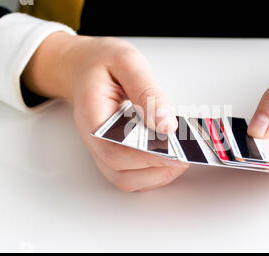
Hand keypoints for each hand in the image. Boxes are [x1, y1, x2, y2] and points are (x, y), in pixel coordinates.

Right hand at [23, 33, 188, 191]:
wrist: (83, 65)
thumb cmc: (102, 63)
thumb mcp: (127, 63)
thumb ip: (147, 92)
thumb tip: (166, 124)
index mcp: (92, 118)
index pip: (115, 151)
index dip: (146, 157)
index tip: (175, 152)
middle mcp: (95, 140)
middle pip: (121, 173)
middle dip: (156, 170)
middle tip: (185, 155)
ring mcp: (104, 148)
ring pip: (127, 179)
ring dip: (156, 175)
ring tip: (181, 157)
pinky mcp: (116, 151)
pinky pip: (132, 173)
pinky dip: (153, 171)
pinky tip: (171, 155)